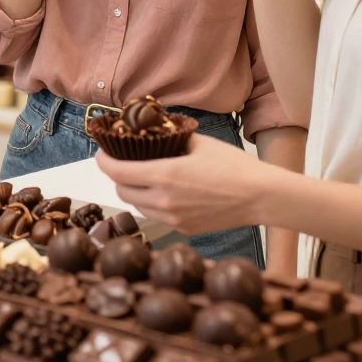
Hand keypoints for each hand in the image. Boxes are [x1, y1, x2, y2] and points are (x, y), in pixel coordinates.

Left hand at [96, 134, 285, 234]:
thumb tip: (152, 132)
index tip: (101, 152)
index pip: (116, 171)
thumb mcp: (199, 143)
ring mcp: (173, 219)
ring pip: (137, 206)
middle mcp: (163, 201)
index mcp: (164, 176)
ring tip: (142, 176)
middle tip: (122, 162)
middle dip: (117, 176)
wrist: (260, 197)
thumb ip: (171, 139)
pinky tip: (163, 191)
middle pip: (121, 191)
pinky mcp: (183, 229)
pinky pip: (156, 216)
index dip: (103, 161)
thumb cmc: (234, 166)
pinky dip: (151, 203)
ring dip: (133, 191)